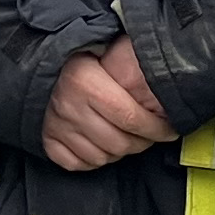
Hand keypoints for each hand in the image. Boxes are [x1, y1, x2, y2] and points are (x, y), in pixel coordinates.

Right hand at [39, 36, 174, 173]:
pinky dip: (93, 160)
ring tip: (127, 137)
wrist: (44, 62)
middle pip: (119, 143)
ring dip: (119, 152)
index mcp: (86, 81)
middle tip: (150, 135)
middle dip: (142, 143)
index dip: (157, 129)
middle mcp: (69, 106)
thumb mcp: (110, 50)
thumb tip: (170, 72)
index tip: (170, 129)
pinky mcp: (47, 139)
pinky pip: (77, 164)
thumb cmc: (85, 57)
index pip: (131, 117)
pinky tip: (102, 145)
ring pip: (101, 158)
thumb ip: (135, 63)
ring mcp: (56, 126)